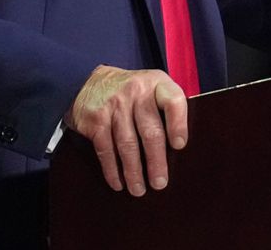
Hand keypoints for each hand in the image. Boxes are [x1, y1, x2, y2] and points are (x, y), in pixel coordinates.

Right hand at [65, 65, 187, 195]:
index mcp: (157, 84)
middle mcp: (136, 91)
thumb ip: (167, 109)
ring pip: (127, 144)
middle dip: (156, 161)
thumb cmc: (133, 93)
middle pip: (150, 130)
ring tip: (139, 190)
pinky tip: (118, 183)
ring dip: (133, 171)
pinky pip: (106, 149)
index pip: (173, 101)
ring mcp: (114, 104)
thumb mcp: (153, 89)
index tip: (179, 146)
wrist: (91, 81)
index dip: (178, 124)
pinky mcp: (96, 118)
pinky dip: (112, 169)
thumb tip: (179, 149)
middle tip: (160, 183)